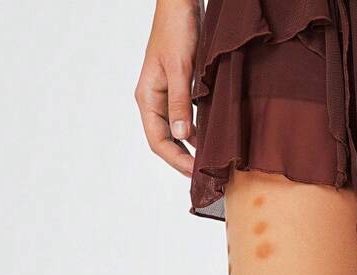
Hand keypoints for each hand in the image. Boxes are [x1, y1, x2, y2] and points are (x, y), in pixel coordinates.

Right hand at [134, 0, 200, 176]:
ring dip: (190, 148)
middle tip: (204, 175)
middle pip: (164, 141)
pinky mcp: (178, 89)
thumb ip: (180, 103)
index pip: (157, 141)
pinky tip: (208, 139)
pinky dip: (196, 132)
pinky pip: (184, 118)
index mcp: (147, 97)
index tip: (195, 172)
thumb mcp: (180, 68)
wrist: (180, 3)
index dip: (176, 160)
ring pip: (175, 132)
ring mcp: (165, 95)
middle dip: (182, 159)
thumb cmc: (177, 29)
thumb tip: (182, 136)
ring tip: (207, 163)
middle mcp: (153, 99)